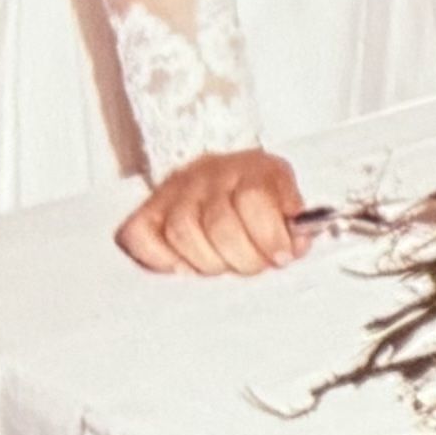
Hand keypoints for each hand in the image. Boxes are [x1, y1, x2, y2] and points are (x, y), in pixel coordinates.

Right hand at [118, 147, 304, 275]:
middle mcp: (206, 176)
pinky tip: (184, 266)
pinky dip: (160, 258)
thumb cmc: (258, 190)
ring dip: (207, 261)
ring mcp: (172, 192)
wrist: (221, 170)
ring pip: (181, 232)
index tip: (282, 256)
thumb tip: (296, 243)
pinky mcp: (146, 210)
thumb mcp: (286, 193)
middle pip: (218, 223)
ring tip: (223, 265)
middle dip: (242, 257)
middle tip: (253, 265)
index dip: (269, 234)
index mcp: (249, 168)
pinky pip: (139, 236)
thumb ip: (296, 219)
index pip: (253, 198)